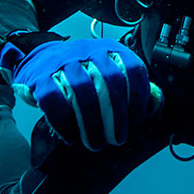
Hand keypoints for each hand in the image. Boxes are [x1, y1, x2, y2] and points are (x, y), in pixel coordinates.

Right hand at [0, 37, 162, 150]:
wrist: (38, 59)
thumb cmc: (82, 73)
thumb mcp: (109, 72)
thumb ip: (133, 87)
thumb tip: (155, 105)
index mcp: (112, 49)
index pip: (134, 68)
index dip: (140, 96)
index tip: (137, 120)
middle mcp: (90, 51)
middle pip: (110, 82)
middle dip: (117, 116)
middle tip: (118, 139)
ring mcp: (64, 61)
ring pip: (83, 91)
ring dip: (92, 124)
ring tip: (96, 143)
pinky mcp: (40, 76)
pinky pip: (53, 99)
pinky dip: (63, 122)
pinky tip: (70, 137)